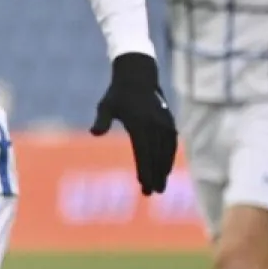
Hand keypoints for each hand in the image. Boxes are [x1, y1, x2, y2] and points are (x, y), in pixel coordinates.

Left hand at [89, 52, 177, 194]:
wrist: (138, 76)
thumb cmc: (117, 93)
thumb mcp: (106, 105)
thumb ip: (102, 120)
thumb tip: (95, 133)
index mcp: (139, 123)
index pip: (143, 152)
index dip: (145, 170)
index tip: (144, 185)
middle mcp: (154, 125)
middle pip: (156, 156)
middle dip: (155, 176)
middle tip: (152, 193)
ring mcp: (164, 123)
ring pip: (166, 152)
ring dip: (164, 169)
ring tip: (160, 186)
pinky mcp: (169, 121)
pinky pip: (172, 143)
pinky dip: (170, 157)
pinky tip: (166, 168)